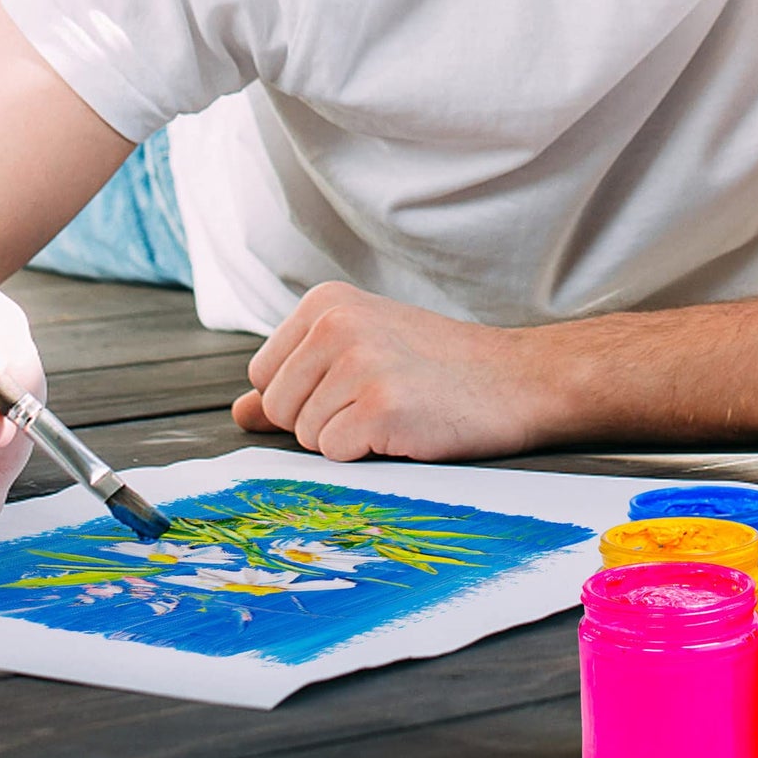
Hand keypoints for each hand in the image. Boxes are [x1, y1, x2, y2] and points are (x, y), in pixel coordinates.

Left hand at [231, 283, 560, 461]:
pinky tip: (408, 428)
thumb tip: (239, 413)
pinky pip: (336, 455)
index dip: (306, 398)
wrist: (517, 379)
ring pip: (306, 436)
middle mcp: (335, 323)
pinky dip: (369, 455)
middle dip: (321, 422)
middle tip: (380, 402)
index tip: (357, 385)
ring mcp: (358, 362)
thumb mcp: (362, 352)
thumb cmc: (438, 369)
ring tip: (398, 411)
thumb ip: (297, 379)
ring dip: (349, 439)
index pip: (264, 376)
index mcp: (325, 302)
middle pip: (279, 409)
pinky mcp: (380, 406)